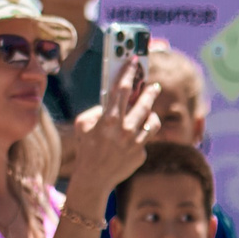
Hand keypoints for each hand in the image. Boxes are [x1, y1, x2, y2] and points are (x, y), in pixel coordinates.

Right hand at [66, 62, 161, 203]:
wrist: (94, 177)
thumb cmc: (87, 146)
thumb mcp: (84, 124)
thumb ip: (98, 110)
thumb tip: (114, 102)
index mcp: (109, 119)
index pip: (122, 89)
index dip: (129, 72)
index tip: (135, 60)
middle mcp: (125, 130)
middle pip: (145, 103)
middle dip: (151, 91)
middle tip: (154, 85)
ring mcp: (136, 143)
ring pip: (153, 121)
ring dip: (151, 114)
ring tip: (148, 112)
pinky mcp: (142, 154)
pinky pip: (146, 138)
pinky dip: (141, 134)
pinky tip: (134, 137)